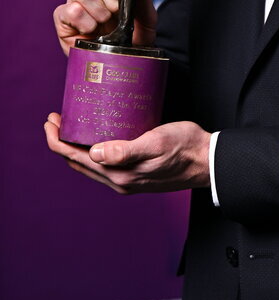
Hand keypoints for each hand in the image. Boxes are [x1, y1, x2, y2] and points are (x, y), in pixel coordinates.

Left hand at [44, 114, 210, 193]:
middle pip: (78, 163)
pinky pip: (103, 165)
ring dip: (75, 147)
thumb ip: (126, 150)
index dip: (57, 140)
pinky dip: (91, 151)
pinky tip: (96, 137)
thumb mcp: (156, 143)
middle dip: (62, 142)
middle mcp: (119, 181)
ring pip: (89, 165)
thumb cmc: (186, 148)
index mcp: (120, 174)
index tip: (51, 120)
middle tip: (56, 118)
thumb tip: (95, 153)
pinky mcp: (135, 175)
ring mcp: (126, 180)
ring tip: (71, 125)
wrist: (207, 161)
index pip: (76, 158)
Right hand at [53, 0, 156, 55]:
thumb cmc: (136, 38)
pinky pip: (69, 10)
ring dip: (99, 12)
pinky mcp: (63, 19)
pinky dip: (84, 22)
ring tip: (104, 25)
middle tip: (116, 15)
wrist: (126, 63)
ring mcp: (76, 2)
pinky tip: (90, 31)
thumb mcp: (146, 17)